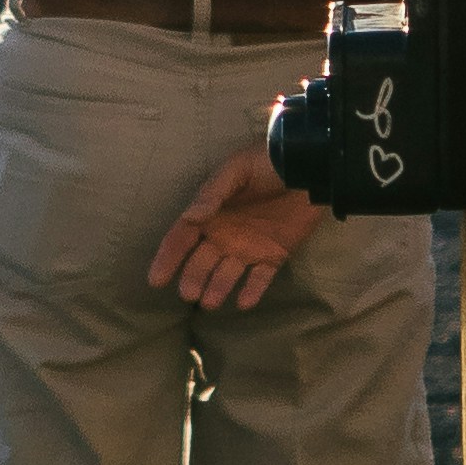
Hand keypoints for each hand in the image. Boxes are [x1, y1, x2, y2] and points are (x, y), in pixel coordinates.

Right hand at [149, 140, 326, 312]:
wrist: (309, 168)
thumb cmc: (267, 162)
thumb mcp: (237, 169)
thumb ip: (214, 193)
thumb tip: (191, 217)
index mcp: (211, 213)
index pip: (182, 239)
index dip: (168, 259)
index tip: (156, 280)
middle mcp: (225, 234)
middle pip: (201, 262)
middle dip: (193, 279)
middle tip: (190, 295)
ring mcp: (249, 247)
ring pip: (227, 275)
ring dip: (217, 289)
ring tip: (211, 303)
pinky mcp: (275, 255)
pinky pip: (260, 278)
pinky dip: (252, 291)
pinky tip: (244, 303)